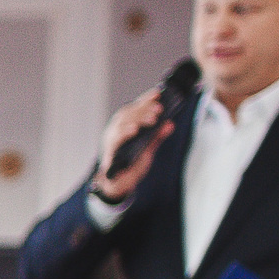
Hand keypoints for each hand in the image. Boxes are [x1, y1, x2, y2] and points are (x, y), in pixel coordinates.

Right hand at [95, 87, 173, 201]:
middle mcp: (116, 130)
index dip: (145, 100)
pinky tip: (134, 129)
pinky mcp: (108, 151)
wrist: (117, 185)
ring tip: (152, 119)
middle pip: (128, 113)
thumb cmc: (130, 165)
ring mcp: (111, 139)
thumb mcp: (147, 150)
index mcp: (125, 127)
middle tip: (158, 109)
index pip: (135, 109)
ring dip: (137, 119)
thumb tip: (170, 124)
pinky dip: (124, 132)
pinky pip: (115, 139)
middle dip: (143, 109)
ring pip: (121, 123)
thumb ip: (157, 137)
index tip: (157, 93)